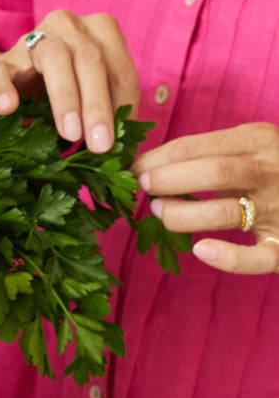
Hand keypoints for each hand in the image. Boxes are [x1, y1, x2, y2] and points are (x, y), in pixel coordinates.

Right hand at [0, 10, 138, 152]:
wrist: (10, 86)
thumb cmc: (60, 94)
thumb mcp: (90, 97)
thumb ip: (108, 111)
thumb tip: (126, 147)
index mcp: (97, 31)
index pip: (118, 65)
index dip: (124, 102)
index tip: (124, 136)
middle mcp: (66, 25)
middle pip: (89, 58)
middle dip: (98, 104)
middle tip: (100, 145)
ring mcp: (28, 40)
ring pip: (53, 57)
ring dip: (65, 97)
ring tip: (70, 134)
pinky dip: (2, 88)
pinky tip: (8, 109)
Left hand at [136, 122, 278, 274]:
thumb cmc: (269, 172)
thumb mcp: (246, 148)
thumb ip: (206, 153)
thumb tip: (146, 166)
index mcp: (256, 140)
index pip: (191, 146)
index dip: (153, 161)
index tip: (133, 171)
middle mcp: (270, 169)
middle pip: (210, 173)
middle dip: (167, 181)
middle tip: (146, 190)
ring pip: (223, 212)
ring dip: (182, 215)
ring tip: (163, 212)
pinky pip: (257, 257)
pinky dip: (227, 258)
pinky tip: (201, 250)